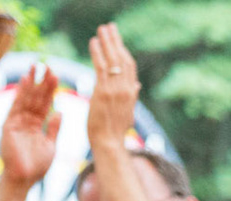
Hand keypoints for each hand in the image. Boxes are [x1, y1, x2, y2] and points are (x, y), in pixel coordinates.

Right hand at [0, 65, 60, 186]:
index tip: (56, 76)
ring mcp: (16, 122)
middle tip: (49, 65)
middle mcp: (25, 121)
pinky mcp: (9, 125)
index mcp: (36, 126)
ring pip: (26, 99)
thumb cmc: (36, 168)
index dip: (50, 90)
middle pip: (35, 98)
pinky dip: (21, 93)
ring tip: (37, 67)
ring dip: (32, 83)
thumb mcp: (51, 145)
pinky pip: (16, 106)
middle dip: (42, 82)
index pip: (44, 104)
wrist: (23, 180)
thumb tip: (59, 112)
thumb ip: (54, 129)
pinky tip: (26, 80)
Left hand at [86, 24, 141, 151]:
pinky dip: (97, 53)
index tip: (117, 40)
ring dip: (107, 42)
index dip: (123, 51)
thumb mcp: (127, 112)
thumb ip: (131, 96)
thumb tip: (137, 85)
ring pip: (113, 60)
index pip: (130, 67)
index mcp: (132, 94)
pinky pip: (101, 67)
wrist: (109, 144)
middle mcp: (126, 90)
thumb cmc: (114, 132)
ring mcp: (115, 90)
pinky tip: (93, 42)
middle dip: (117, 41)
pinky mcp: (103, 92)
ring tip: (101, 29)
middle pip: (123, 59)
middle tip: (110, 27)